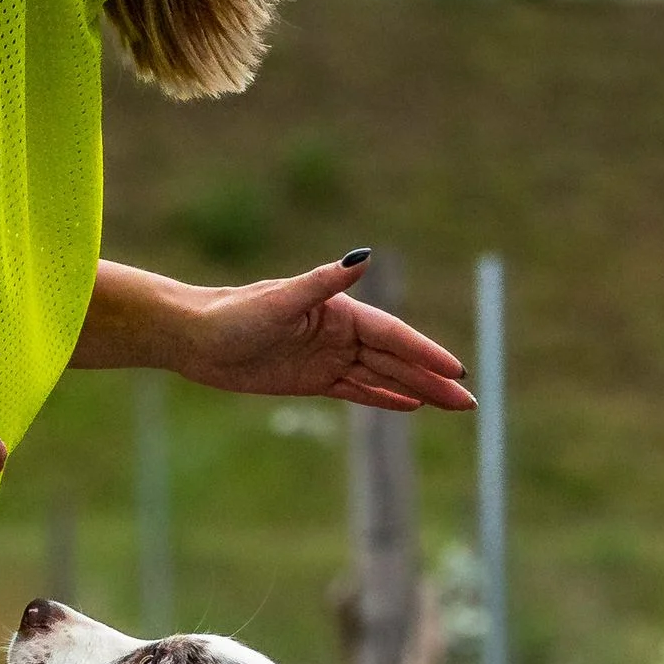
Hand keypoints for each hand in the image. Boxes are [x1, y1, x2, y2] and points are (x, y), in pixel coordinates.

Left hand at [175, 253, 474, 410]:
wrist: (194, 338)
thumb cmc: (233, 315)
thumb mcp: (280, 300)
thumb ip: (324, 282)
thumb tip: (363, 257)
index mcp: (339, 311)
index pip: (393, 336)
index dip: (425, 354)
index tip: (456, 371)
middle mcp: (340, 333)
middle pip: (396, 360)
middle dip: (433, 379)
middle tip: (469, 401)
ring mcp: (328, 357)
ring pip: (382, 378)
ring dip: (417, 391)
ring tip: (451, 406)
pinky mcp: (312, 379)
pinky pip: (358, 391)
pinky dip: (385, 399)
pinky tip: (410, 406)